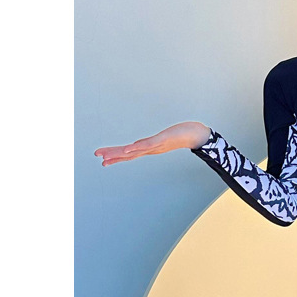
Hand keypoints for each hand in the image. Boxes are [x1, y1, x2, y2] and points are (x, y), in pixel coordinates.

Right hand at [94, 121, 210, 165]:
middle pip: (128, 154)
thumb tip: (143, 144)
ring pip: (134, 151)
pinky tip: (127, 150)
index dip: (116, 157)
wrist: (197, 135)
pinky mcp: (162, 140)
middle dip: (113, 156)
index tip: (103, 161)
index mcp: (150, 148)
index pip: (129, 154)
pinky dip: (136, 148)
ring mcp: (156, 145)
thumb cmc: (182, 135)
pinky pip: (147, 145)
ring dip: (120, 154)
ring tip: (107, 157)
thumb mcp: (164, 139)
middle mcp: (151, 149)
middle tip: (99, 159)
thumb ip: (153, 142)